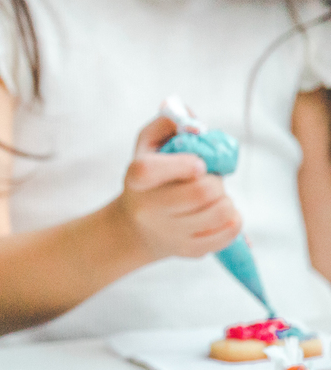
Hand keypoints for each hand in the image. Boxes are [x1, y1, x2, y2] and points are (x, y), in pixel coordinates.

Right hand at [114, 116, 241, 260]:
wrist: (136, 227)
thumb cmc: (150, 177)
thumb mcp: (149, 145)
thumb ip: (169, 122)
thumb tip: (192, 119)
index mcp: (136, 180)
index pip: (149, 171)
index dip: (180, 165)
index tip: (198, 164)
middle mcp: (148, 209)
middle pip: (202, 192)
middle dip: (216, 180)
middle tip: (209, 179)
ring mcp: (169, 233)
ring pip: (221, 212)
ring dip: (227, 198)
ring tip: (214, 197)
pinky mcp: (188, 250)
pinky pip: (229, 232)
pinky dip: (235, 219)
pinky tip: (221, 214)